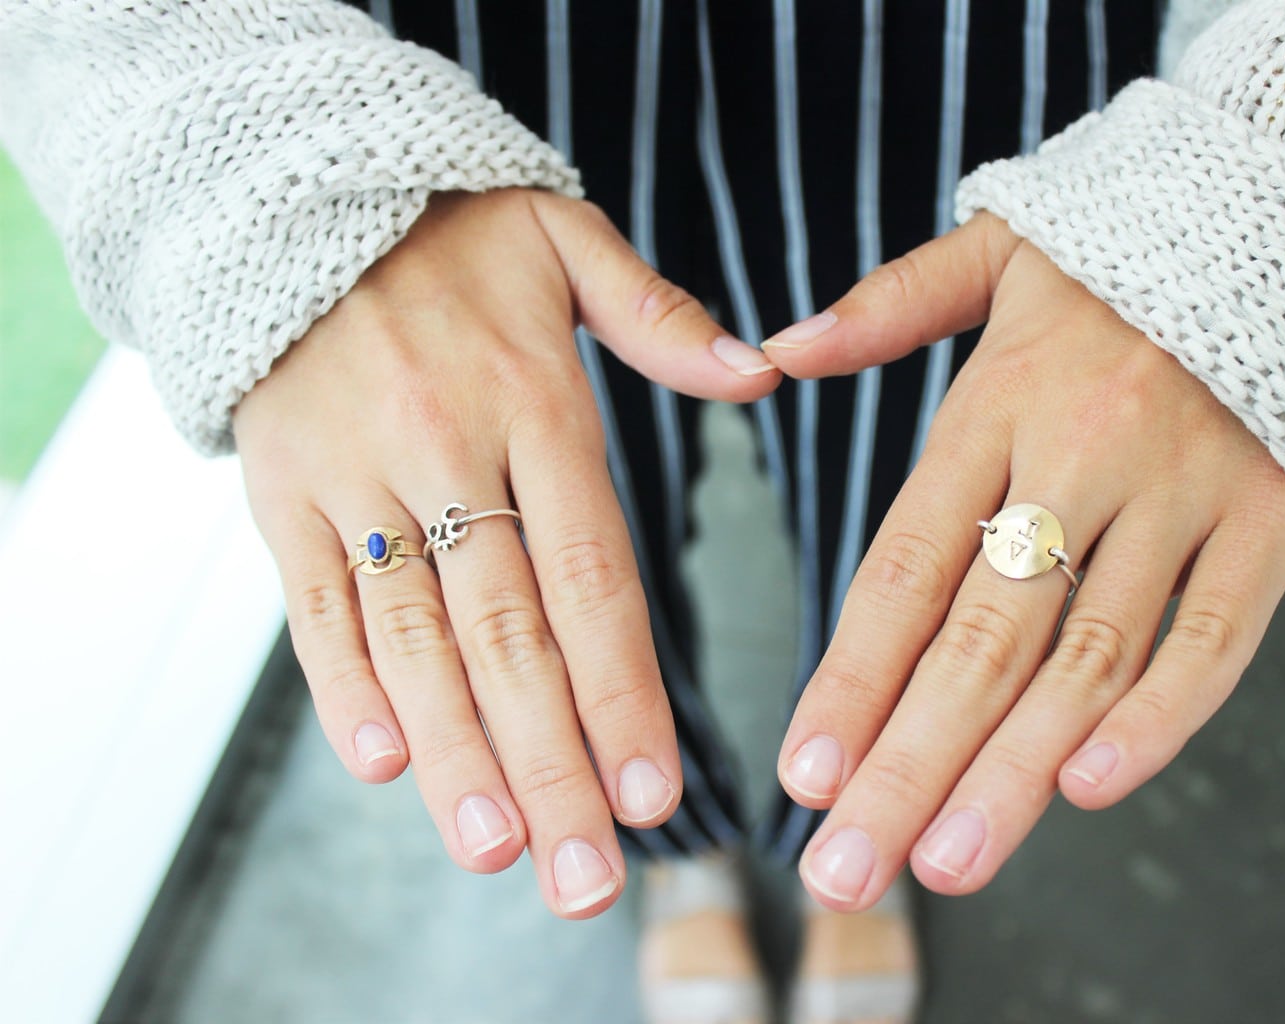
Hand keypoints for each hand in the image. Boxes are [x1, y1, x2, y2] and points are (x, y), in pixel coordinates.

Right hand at [233, 188, 778, 916]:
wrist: (294, 186)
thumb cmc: (454, 230)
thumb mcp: (568, 239)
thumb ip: (664, 319)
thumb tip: (766, 374)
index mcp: (534, 401)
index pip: (591, 573)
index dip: (620, 688)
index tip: (652, 790)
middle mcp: (446, 448)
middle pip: (506, 633)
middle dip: (549, 764)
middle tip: (583, 875)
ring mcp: (354, 472)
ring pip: (411, 635)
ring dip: (455, 752)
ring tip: (498, 848)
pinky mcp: (280, 487)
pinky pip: (313, 597)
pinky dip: (343, 683)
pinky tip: (385, 763)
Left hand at [762, 213, 1284, 908]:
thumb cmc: (1123, 255)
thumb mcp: (997, 249)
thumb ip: (886, 306)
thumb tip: (777, 350)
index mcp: (998, 402)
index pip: (903, 568)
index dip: (849, 680)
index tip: (802, 777)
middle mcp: (1080, 454)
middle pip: (981, 636)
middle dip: (908, 764)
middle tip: (846, 867)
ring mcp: (1183, 490)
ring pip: (1088, 655)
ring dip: (1013, 772)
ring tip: (948, 861)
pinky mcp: (1273, 516)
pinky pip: (1216, 634)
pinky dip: (1161, 717)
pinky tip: (1088, 790)